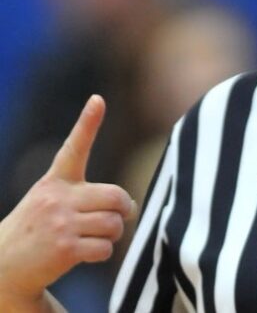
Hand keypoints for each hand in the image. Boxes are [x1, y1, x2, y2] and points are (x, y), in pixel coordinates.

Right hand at [0, 95, 136, 304]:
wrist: (1, 269)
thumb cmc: (37, 231)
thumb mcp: (49, 200)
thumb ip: (86, 195)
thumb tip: (131, 206)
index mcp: (56, 182)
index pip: (74, 147)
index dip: (88, 122)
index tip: (98, 100)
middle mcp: (58, 198)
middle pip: (116, 195)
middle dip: (125, 209)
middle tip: (120, 217)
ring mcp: (61, 223)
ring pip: (114, 223)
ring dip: (112, 235)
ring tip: (94, 238)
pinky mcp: (64, 249)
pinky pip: (105, 247)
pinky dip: (103, 253)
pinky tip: (85, 255)